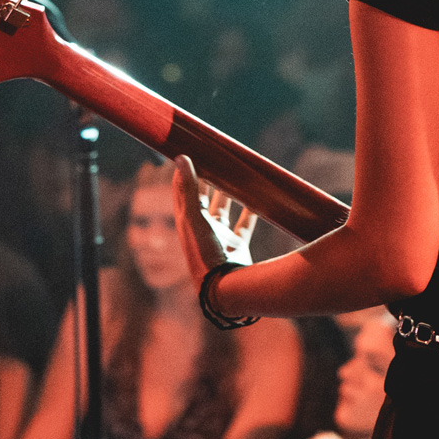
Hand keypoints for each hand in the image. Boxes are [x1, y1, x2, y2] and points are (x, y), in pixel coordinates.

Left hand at [171, 155, 255, 283]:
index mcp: (186, 221)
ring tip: (235, 174)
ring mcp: (219, 236)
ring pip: (224, 208)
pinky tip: (257, 199)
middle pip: (202, 198)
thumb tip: (181, 157)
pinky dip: (250, 211)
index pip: (182, 190)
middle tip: (214, 158)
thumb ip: (189, 189)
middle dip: (207, 179)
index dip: (185, 171)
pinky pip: (244, 223)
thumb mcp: (195, 219)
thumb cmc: (204, 254)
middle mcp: (201, 228)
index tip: (190, 151)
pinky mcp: (237, 245)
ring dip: (228, 193)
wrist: (225, 287)